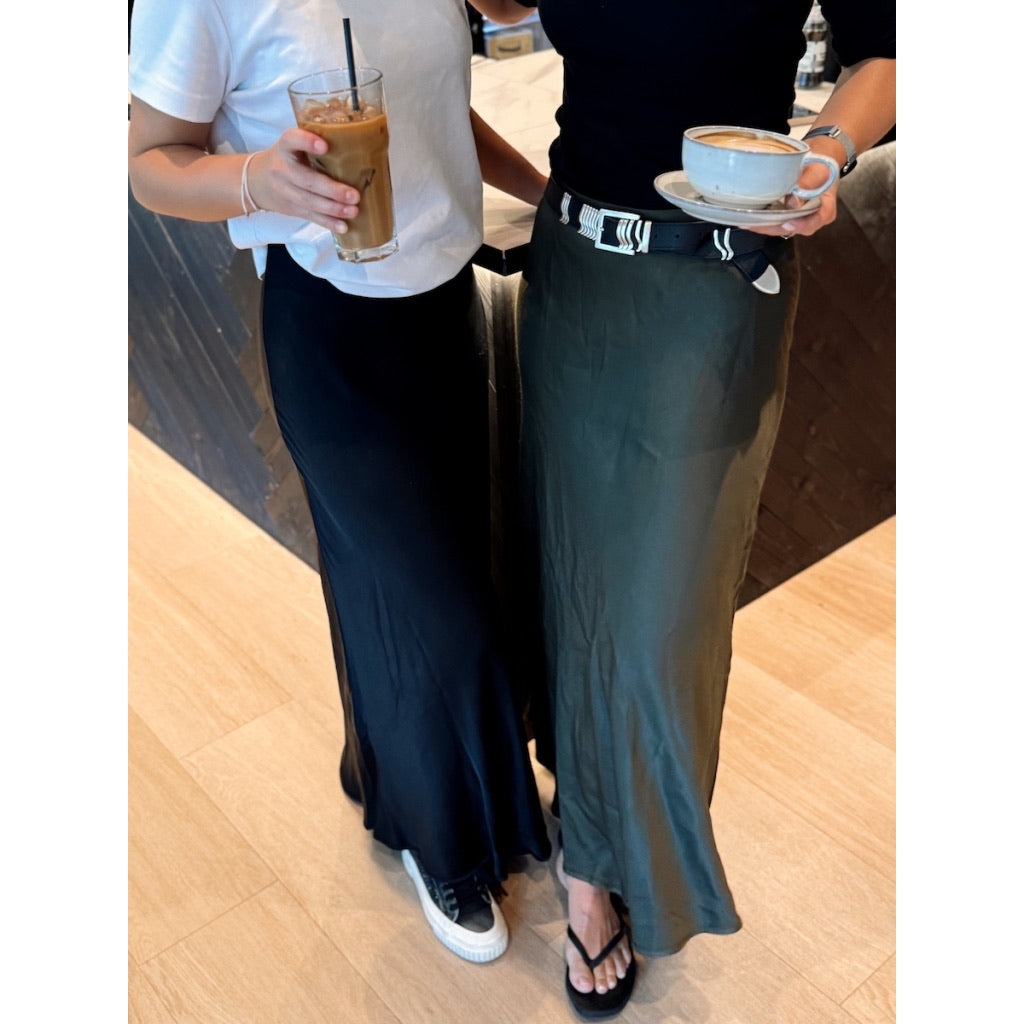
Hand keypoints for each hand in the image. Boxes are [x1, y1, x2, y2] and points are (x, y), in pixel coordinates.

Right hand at [245, 128, 360, 234]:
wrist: (257, 181)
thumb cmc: (287, 158)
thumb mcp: (293, 145)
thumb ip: (314, 144)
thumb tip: (358, 148)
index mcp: (285, 146)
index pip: (292, 140)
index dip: (307, 142)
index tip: (324, 145)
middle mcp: (282, 168)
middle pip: (307, 180)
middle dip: (332, 190)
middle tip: (354, 195)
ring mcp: (284, 191)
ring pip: (309, 202)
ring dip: (333, 209)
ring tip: (353, 211)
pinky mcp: (290, 208)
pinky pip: (310, 216)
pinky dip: (328, 223)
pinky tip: (343, 226)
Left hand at [747, 159, 838, 239]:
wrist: (818, 160)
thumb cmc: (821, 165)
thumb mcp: (818, 171)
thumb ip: (808, 184)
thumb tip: (793, 203)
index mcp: (825, 210)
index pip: (814, 222)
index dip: (800, 225)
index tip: (787, 222)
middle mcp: (810, 219)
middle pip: (791, 228)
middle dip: (770, 228)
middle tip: (752, 223)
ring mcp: (797, 218)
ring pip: (780, 227)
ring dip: (762, 225)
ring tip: (745, 221)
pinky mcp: (787, 215)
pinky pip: (774, 221)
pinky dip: (762, 219)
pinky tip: (748, 217)